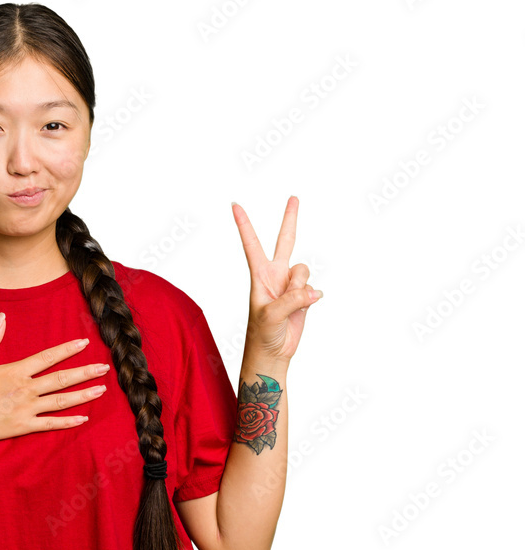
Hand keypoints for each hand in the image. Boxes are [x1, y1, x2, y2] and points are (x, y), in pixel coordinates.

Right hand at [0, 312, 110, 444]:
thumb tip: (1, 316)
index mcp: (16, 371)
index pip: (48, 357)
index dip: (68, 349)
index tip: (84, 343)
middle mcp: (26, 388)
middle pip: (62, 378)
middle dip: (85, 372)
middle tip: (105, 368)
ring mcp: (27, 408)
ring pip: (62, 400)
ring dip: (83, 395)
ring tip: (101, 390)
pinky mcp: (23, 426)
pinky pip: (51, 424)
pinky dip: (68, 421)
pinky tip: (84, 418)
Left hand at [232, 196, 320, 362]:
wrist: (273, 352)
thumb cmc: (262, 334)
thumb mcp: (270, 316)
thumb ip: (292, 299)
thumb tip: (313, 291)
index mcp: (259, 275)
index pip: (251, 244)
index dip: (244, 224)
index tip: (234, 204)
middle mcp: (275, 274)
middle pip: (285, 241)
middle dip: (290, 219)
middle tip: (294, 197)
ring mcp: (290, 284)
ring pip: (304, 271)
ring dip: (302, 287)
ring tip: (290, 305)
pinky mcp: (303, 295)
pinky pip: (314, 288)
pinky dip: (311, 299)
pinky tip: (301, 311)